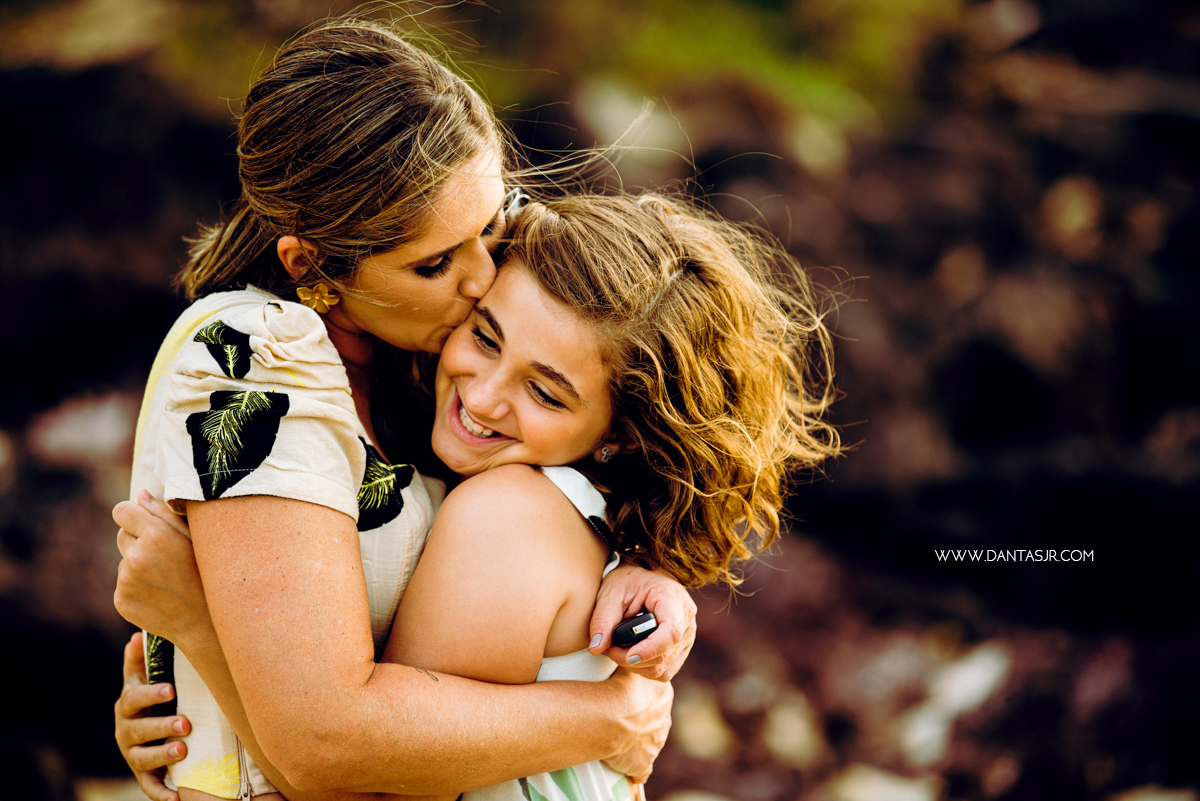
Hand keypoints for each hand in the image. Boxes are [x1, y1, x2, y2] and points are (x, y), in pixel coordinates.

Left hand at [113, 491, 207, 643]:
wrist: (206, 621)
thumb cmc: (208, 572)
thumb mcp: (196, 537)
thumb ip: (165, 512)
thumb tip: (140, 494)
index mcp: (155, 535)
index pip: (121, 511)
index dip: (133, 515)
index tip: (143, 522)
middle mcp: (136, 556)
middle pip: (121, 535)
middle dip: (138, 540)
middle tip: (165, 554)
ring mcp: (126, 581)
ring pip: (124, 561)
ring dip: (138, 564)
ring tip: (167, 577)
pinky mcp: (121, 600)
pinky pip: (123, 584)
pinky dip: (136, 586)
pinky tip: (160, 592)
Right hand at [115, 631, 191, 800]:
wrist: (150, 726)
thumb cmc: (154, 695)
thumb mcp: (145, 676)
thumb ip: (140, 659)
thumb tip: (137, 635)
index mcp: (127, 704)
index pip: (134, 698)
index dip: (151, 693)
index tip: (171, 689)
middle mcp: (125, 731)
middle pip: (139, 730)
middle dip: (161, 727)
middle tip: (185, 723)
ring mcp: (132, 754)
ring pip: (142, 758)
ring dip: (162, 756)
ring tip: (183, 751)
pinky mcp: (142, 774)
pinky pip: (149, 786)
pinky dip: (161, 793)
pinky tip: (177, 798)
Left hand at [589, 565, 696, 680]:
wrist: (642, 575)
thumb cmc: (627, 580)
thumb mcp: (611, 593)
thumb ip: (602, 619)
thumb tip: (596, 648)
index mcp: (672, 598)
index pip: (671, 633)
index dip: (650, 650)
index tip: (627, 656)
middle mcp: (687, 618)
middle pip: (664, 656)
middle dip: (632, 659)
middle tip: (608, 648)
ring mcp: (688, 635)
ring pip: (664, 669)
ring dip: (636, 667)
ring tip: (618, 650)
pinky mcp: (683, 647)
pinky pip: (666, 671)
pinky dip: (645, 669)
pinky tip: (631, 654)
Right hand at [599, 668, 672, 783]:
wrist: (611, 716)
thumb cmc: (617, 687)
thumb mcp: (628, 665)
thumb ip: (632, 661)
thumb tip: (630, 646)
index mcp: (663, 696)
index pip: (657, 694)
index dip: (642, 694)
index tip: (629, 695)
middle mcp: (664, 720)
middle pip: (655, 718)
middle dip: (642, 719)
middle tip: (622, 716)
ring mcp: (656, 743)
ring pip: (650, 742)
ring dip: (637, 740)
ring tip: (618, 735)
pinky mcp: (644, 763)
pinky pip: (642, 768)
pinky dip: (635, 766)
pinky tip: (626, 762)